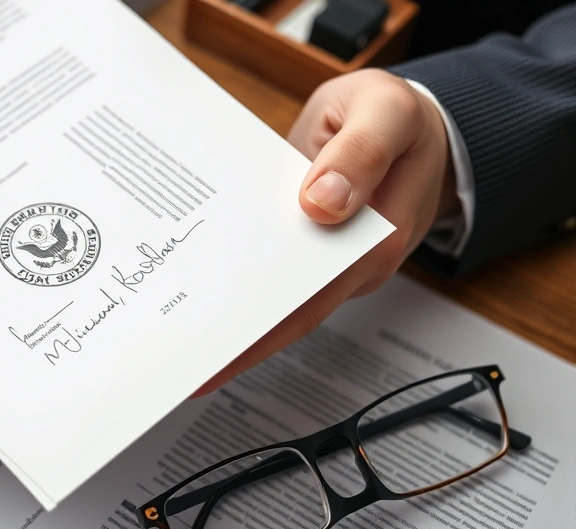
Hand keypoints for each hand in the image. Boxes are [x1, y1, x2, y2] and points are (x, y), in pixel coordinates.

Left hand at [194, 69, 457, 395]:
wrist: (410, 119)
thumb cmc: (398, 116)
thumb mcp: (386, 112)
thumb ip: (360, 153)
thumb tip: (323, 205)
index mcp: (377, 239)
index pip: (311, 301)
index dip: (262, 335)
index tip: (214, 353)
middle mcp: (354, 263)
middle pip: (288, 313)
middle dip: (234, 341)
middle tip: (177, 360)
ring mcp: (333, 258)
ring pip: (277, 296)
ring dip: (230, 315)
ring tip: (175, 333)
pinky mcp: (313, 244)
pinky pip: (272, 267)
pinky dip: (237, 278)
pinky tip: (198, 285)